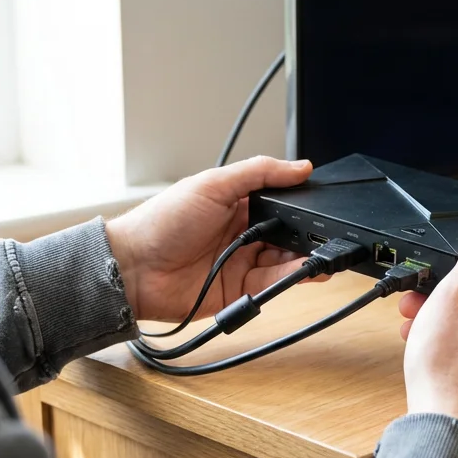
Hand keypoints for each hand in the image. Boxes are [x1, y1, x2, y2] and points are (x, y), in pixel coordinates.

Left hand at [106, 157, 316, 322]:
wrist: (133, 268)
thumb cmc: (161, 222)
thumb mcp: (212, 184)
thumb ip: (259, 173)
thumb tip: (300, 167)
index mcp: (236, 203)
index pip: (279, 201)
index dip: (298, 202)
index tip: (319, 201)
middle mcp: (241, 233)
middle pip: (286, 233)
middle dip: (305, 233)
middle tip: (324, 231)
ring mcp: (240, 262)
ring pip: (284, 260)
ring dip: (304, 257)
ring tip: (322, 253)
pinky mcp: (239, 290)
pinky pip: (272, 284)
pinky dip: (291, 278)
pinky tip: (304, 271)